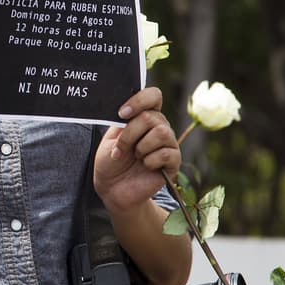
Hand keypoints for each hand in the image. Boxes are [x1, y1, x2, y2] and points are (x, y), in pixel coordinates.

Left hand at [93, 87, 179, 213]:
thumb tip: (130, 107)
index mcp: (144, 116)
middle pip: (152, 117)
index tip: (122, 113)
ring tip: (135, 157)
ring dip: (141, 146)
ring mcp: (168, 144)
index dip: (140, 100)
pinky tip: (145, 166)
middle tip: (122, 148)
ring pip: (161, 132)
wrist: (112, 187)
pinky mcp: (173, 162)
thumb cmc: (111, 160)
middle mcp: (159, 127)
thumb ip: (123, 121)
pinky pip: (166, 153)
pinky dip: (150, 160)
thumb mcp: (111, 136)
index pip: (153, 96)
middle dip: (130, 133)